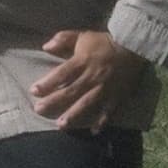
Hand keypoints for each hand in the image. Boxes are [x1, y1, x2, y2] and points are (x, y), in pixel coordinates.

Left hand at [30, 30, 149, 130]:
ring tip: (61, 125)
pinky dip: (102, 121)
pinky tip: (94, 131)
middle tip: (39, 110)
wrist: (133, 46)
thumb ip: (63, 39)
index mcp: (83, 61)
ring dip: (74, 114)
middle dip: (54, 101)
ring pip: (87, 103)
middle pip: (71, 91)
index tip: (34, 91)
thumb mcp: (83, 36)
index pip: (62, 73)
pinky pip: (109, 110)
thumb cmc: (104, 42)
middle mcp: (92, 76)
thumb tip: (45, 46)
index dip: (47, 83)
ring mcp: (105, 88)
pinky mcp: (117, 95)